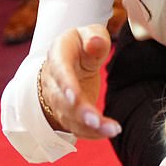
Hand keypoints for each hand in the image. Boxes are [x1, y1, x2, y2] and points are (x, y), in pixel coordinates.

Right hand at [38, 24, 121, 138]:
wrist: (72, 58)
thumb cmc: (84, 43)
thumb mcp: (90, 33)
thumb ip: (95, 37)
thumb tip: (94, 43)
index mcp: (58, 55)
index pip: (59, 70)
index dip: (65, 84)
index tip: (74, 97)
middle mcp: (53, 80)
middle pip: (63, 100)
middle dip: (79, 112)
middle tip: (96, 120)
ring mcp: (59, 100)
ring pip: (70, 118)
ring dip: (89, 127)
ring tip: (111, 129)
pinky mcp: (69, 113)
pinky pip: (78, 127)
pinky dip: (93, 132)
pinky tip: (110, 131)